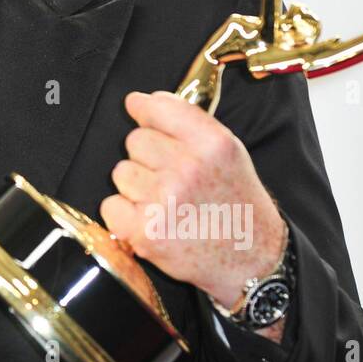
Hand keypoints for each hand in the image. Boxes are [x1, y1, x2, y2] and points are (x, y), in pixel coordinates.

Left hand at [99, 90, 283, 310]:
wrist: (252, 259)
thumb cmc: (237, 204)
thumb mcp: (228, 152)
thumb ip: (188, 123)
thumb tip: (140, 102)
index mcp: (212, 144)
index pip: (158, 106)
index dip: (144, 108)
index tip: (138, 108)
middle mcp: (188, 169)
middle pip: (135, 140)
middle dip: (148, 157)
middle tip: (173, 179)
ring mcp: (165, 201)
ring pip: (121, 172)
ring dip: (137, 187)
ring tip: (167, 203)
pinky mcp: (146, 232)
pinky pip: (110, 205)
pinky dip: (125, 215)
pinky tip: (152, 220)